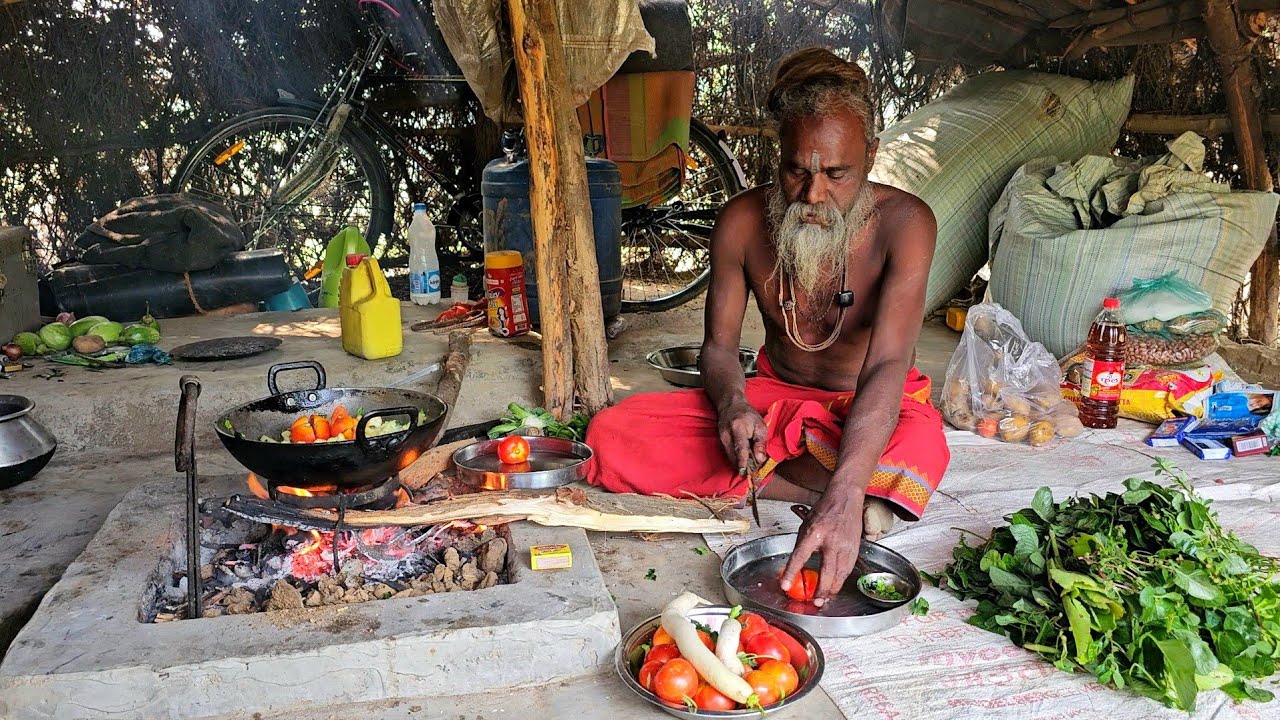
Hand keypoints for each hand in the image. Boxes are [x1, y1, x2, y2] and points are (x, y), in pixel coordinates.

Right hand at [717, 401, 766, 471]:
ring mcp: (721, 439)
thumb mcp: (760, 426)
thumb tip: (760, 460)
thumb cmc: (748, 415)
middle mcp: (726, 435)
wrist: (730, 406)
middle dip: (744, 466)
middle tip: (754, 471)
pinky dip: (736, 459)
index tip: (745, 473)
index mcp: (738, 428)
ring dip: (740, 464)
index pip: (740, 448)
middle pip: (733, 456)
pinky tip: (744, 459)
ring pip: (730, 458)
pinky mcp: (720, 443)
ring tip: (751, 465)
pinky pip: (729, 455)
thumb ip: (760, 443)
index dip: (743, 462)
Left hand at [780, 490, 863, 605]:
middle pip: (827, 572)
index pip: (800, 556)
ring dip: (833, 588)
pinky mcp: (855, 548)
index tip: (785, 586)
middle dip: (822, 590)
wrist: (845, 498)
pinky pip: (848, 569)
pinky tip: (836, 585)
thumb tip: (797, 564)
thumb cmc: (824, 510)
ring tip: (826, 597)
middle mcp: (831, 541)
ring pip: (840, 574)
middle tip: (817, 602)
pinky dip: (841, 579)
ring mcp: (845, 546)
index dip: (791, 572)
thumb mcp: (806, 524)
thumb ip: (802, 544)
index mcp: (814, 533)